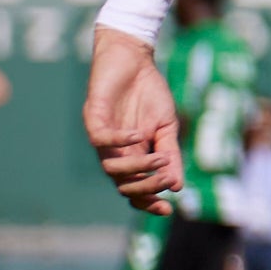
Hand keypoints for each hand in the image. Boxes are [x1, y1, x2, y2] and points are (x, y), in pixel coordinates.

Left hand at [82, 34, 184, 212]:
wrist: (133, 59)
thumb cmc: (149, 93)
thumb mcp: (166, 127)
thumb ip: (171, 155)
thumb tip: (177, 186)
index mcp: (133, 156)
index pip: (135, 189)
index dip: (148, 202)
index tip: (168, 209)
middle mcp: (114, 152)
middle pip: (122, 185)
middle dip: (146, 187)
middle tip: (167, 178)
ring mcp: (103, 136)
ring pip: (111, 168)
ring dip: (138, 167)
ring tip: (160, 156)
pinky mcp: (93, 117)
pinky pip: (101, 140)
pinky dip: (121, 142)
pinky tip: (140, 135)